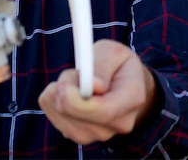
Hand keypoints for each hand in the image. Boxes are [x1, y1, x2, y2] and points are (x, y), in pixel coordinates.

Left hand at [38, 39, 157, 144]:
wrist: (121, 84)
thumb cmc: (117, 64)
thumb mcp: (113, 52)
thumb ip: (102, 65)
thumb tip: (94, 85)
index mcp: (133, 98)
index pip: (104, 111)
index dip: (79, 102)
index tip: (62, 85)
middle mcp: (118, 123)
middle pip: (79, 117)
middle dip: (65, 90)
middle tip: (72, 72)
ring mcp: (99, 134)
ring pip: (63, 116)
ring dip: (59, 93)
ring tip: (78, 81)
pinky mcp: (79, 135)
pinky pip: (54, 117)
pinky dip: (54, 101)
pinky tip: (69, 92)